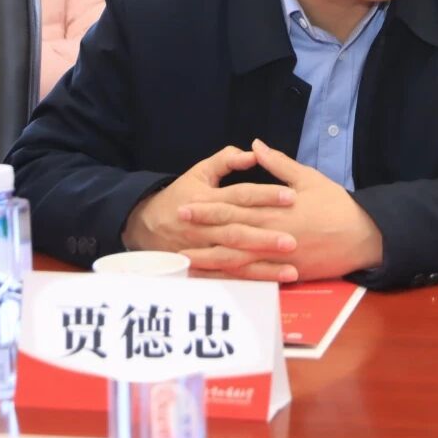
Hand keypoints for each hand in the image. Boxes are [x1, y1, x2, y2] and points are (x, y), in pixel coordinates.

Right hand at [122, 146, 298, 281]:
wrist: (145, 223)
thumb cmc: (180, 195)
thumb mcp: (199, 172)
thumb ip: (225, 160)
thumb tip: (253, 153)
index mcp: (206, 199)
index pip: (240, 196)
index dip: (264, 195)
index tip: (291, 197)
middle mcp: (204, 227)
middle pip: (237, 231)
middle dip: (265, 237)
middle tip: (293, 241)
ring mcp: (201, 250)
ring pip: (233, 258)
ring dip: (261, 266)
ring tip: (290, 270)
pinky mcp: (200, 267)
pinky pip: (225, 276)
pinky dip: (246, 281)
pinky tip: (269, 284)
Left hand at [180, 139, 383, 280]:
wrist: (363, 237)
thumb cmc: (336, 205)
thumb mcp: (309, 178)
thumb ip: (279, 164)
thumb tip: (256, 145)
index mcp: (276, 210)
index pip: (235, 208)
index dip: (209, 208)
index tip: (186, 206)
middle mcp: (273, 235)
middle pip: (230, 233)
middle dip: (202, 232)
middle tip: (177, 231)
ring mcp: (278, 257)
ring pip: (238, 260)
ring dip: (210, 259)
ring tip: (185, 259)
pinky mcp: (286, 273)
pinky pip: (254, 278)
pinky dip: (233, 279)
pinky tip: (216, 279)